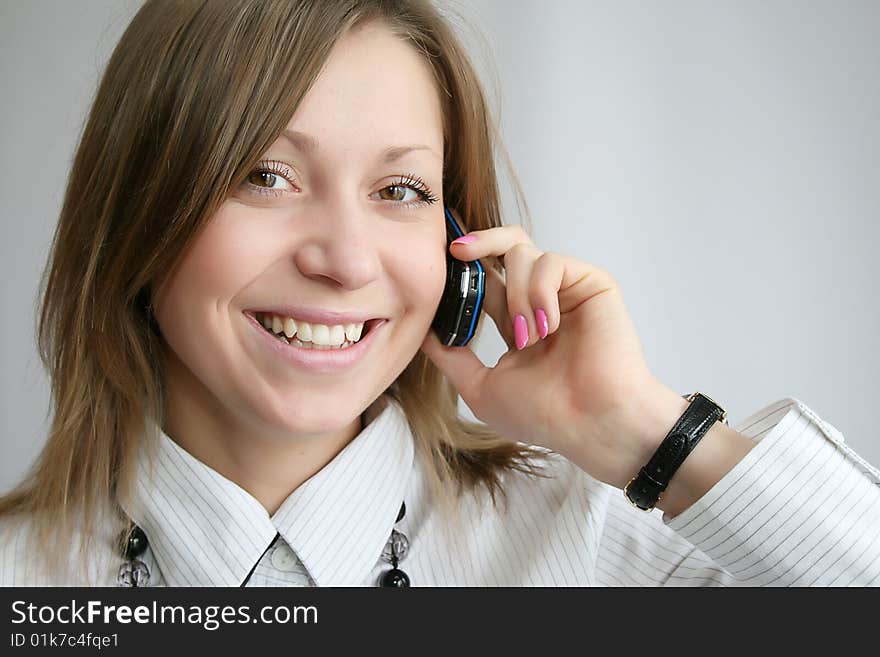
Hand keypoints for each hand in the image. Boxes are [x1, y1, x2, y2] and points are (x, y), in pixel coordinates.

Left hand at [419, 212, 680, 487]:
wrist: (590, 423)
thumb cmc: (544, 415)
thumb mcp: (480, 387)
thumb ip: (451, 356)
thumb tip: (421, 331)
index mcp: (516, 322)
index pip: (486, 279)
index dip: (462, 269)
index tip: (440, 263)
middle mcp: (540, 300)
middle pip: (507, 245)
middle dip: (478, 242)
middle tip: (457, 251)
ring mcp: (566, 290)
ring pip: (523, 253)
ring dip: (513, 295)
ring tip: (528, 338)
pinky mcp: (591, 283)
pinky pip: (551, 262)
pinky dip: (539, 292)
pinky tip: (548, 327)